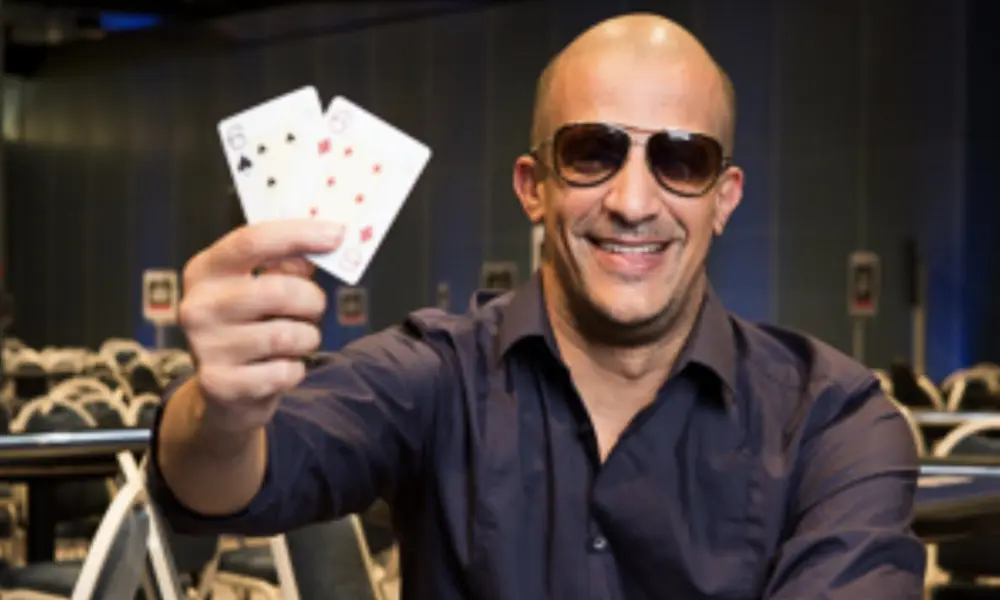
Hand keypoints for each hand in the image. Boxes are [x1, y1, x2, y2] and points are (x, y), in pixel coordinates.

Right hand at [178, 219, 343, 431]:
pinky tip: (280, 368)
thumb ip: (289, 263)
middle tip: (314, 308)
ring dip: (307, 338)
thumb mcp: (260, 287)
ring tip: (296, 340)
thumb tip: (328, 239)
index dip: (299, 234)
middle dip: (312, 300)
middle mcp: (198, 307)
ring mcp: (205, 348)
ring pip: (287, 335)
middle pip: (279, 291)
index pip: (252, 241)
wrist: (225, 391)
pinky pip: (284, 372)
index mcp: (205, 271)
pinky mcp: (221, 385)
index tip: (338, 234)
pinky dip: (295, 370)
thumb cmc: (251, 326)